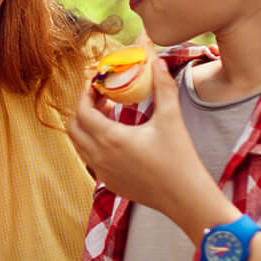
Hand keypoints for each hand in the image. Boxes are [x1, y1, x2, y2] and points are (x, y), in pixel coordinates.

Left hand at [68, 56, 222, 226]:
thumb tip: (158, 62)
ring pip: (81, 145)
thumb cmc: (179, 159)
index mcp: (110, 139)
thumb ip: (163, 86)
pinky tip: (118, 138)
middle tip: (104, 97)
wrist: (185, 198)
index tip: (96, 82)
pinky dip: (96, 144)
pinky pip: (92, 160)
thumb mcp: (171, 118)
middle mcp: (100, 157)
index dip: (85, 93)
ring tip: (111, 115)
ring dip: (89, 127)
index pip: (82, 111)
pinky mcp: (110, 184)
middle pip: (74, 128)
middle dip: (84, 109)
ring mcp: (103, 173)